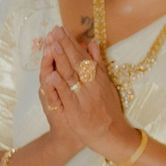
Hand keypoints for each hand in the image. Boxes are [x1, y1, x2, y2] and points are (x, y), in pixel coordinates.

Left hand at [36, 30, 139, 160]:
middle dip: (64, 46)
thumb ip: (98, 63)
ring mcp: (84, 98)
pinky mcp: (76, 112)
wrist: (113, 135)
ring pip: (71, 76)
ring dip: (61, 60)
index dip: (71, 43)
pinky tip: (52, 75)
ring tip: (53, 45)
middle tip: (54, 30)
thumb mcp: (107, 83)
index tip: (61, 30)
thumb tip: (92, 42)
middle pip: (76, 62)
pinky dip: (60, 86)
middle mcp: (92, 85)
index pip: (82, 57)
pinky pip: (67, 97)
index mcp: (98, 78)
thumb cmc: (108, 109)